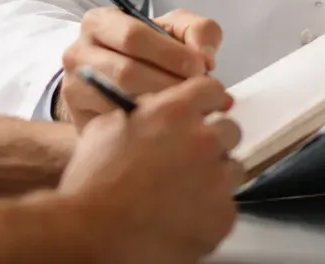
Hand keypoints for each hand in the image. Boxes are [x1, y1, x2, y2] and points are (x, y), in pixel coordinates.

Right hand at [56, 7, 222, 128]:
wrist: (122, 89)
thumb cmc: (152, 56)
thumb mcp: (176, 33)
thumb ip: (199, 31)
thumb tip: (204, 57)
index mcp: (101, 21)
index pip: (134, 35)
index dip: (171, 54)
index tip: (200, 68)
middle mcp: (79, 50)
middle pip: (127, 71)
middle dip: (168, 83)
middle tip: (198, 95)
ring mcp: (74, 85)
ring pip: (121, 99)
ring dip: (160, 107)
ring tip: (188, 110)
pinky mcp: (78, 116)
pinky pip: (114, 123)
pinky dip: (144, 126)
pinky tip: (166, 125)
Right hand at [59, 76, 243, 263]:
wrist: (92, 233)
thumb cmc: (92, 182)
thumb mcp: (107, 127)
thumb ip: (140, 112)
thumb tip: (152, 108)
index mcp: (175, 111)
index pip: (211, 90)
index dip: (204, 102)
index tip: (201, 112)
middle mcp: (203, 140)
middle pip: (229, 130)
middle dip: (212, 141)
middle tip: (188, 157)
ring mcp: (217, 180)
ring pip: (232, 169)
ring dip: (214, 176)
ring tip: (183, 192)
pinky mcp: (223, 217)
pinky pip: (226, 207)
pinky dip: (209, 211)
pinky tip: (182, 217)